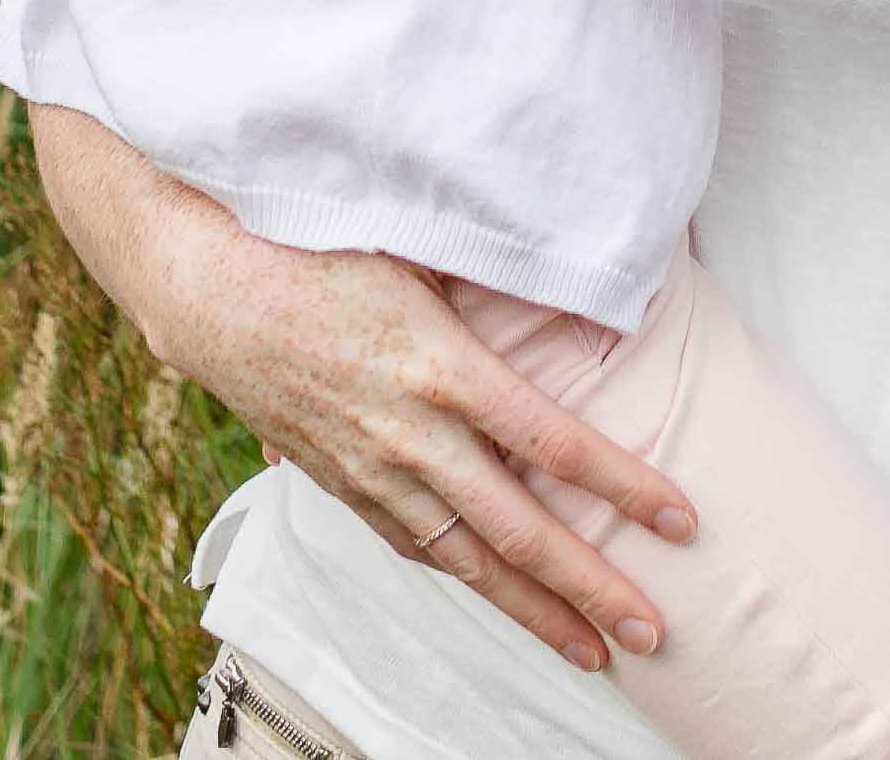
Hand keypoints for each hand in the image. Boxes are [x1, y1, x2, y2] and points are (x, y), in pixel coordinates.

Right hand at [29, 109, 688, 671]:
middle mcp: (409, 432)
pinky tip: (498, 598)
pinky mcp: (339, 480)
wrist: (207, 283)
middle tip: (656, 635)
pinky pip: (412, 542)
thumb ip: (500, 265)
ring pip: (465, 558)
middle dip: (591, 587)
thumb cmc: (318, 239)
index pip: (553, 442)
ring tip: (592, 651)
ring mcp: (370, 466)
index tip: (683, 519)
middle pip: (518, 528)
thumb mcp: (421, 239)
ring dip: (532, 609)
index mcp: (440, 365)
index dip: (623, 485)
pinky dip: (462, 576)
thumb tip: (586, 268)